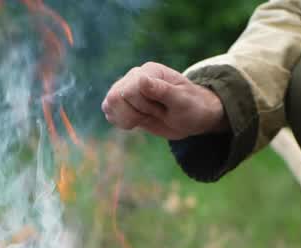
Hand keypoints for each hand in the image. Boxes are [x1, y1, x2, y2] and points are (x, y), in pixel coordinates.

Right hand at [101, 62, 228, 140]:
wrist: (192, 118)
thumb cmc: (191, 107)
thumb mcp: (181, 101)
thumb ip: (161, 90)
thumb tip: (141, 78)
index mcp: (149, 71)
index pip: (130, 90)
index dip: (144, 106)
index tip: (163, 109)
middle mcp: (134, 77)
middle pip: (115, 97)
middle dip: (134, 113)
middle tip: (155, 113)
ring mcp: (126, 89)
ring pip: (108, 105)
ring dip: (127, 118)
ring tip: (146, 117)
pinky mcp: (123, 103)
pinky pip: (109, 113)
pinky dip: (121, 122)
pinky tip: (138, 121)